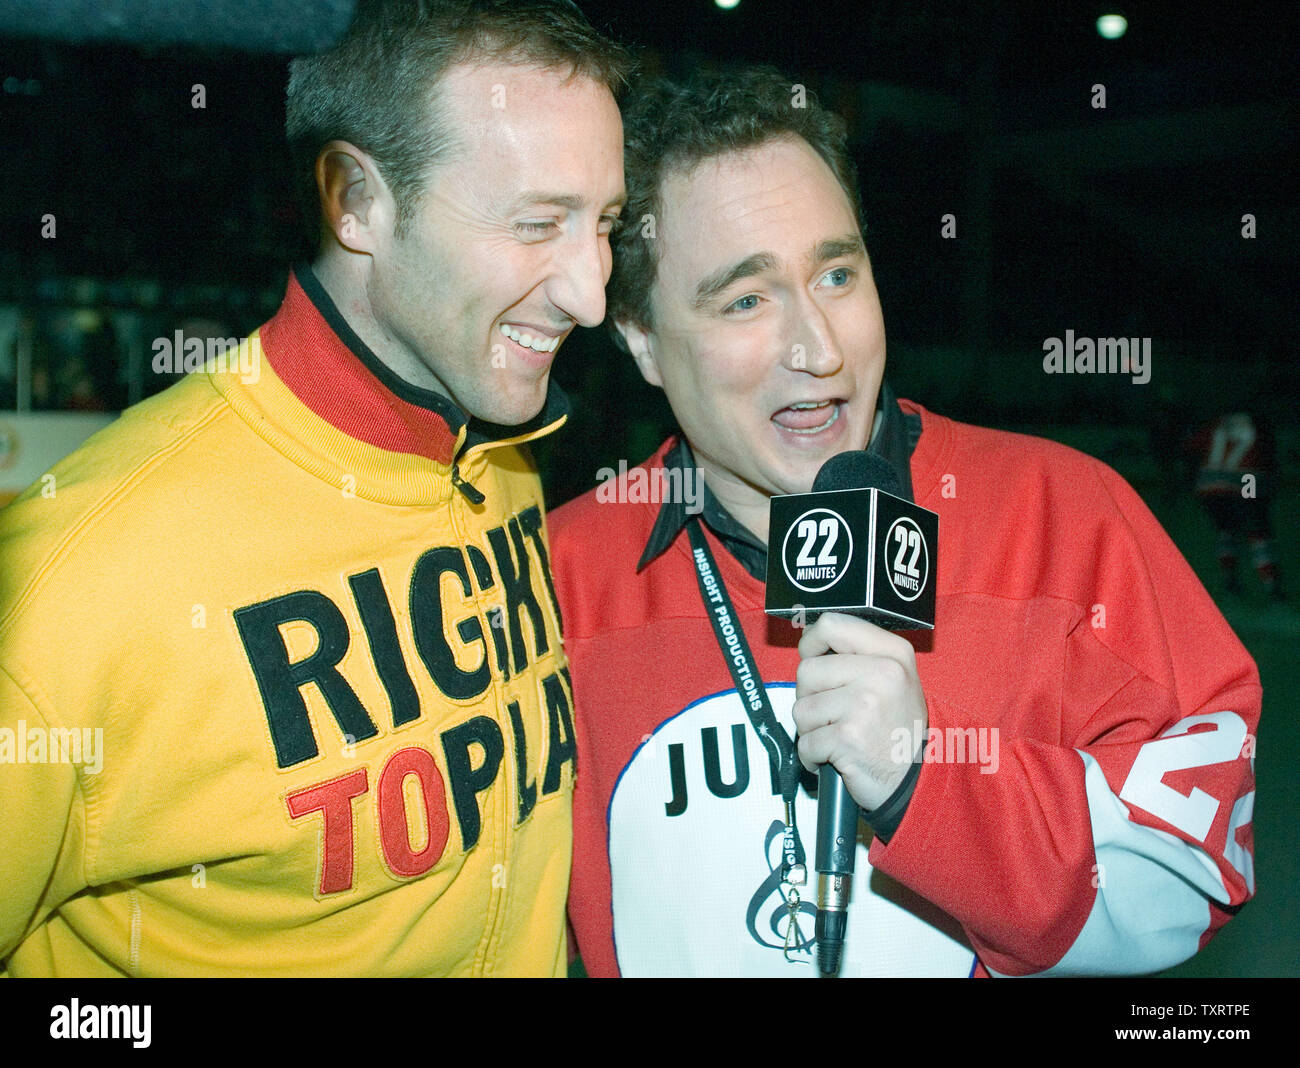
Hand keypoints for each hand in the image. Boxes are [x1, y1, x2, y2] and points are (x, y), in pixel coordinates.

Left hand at [793, 612, 927, 810]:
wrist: (918, 781)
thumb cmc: (898, 730)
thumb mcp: (894, 679)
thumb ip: (858, 657)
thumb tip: (809, 645)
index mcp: (892, 653)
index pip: (832, 625)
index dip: (811, 642)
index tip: (813, 657)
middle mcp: (881, 673)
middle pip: (808, 670)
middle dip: (810, 697)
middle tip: (834, 715)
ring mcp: (864, 705)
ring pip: (802, 708)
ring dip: (812, 730)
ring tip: (838, 738)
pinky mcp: (848, 738)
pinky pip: (805, 742)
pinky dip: (812, 756)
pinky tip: (835, 758)